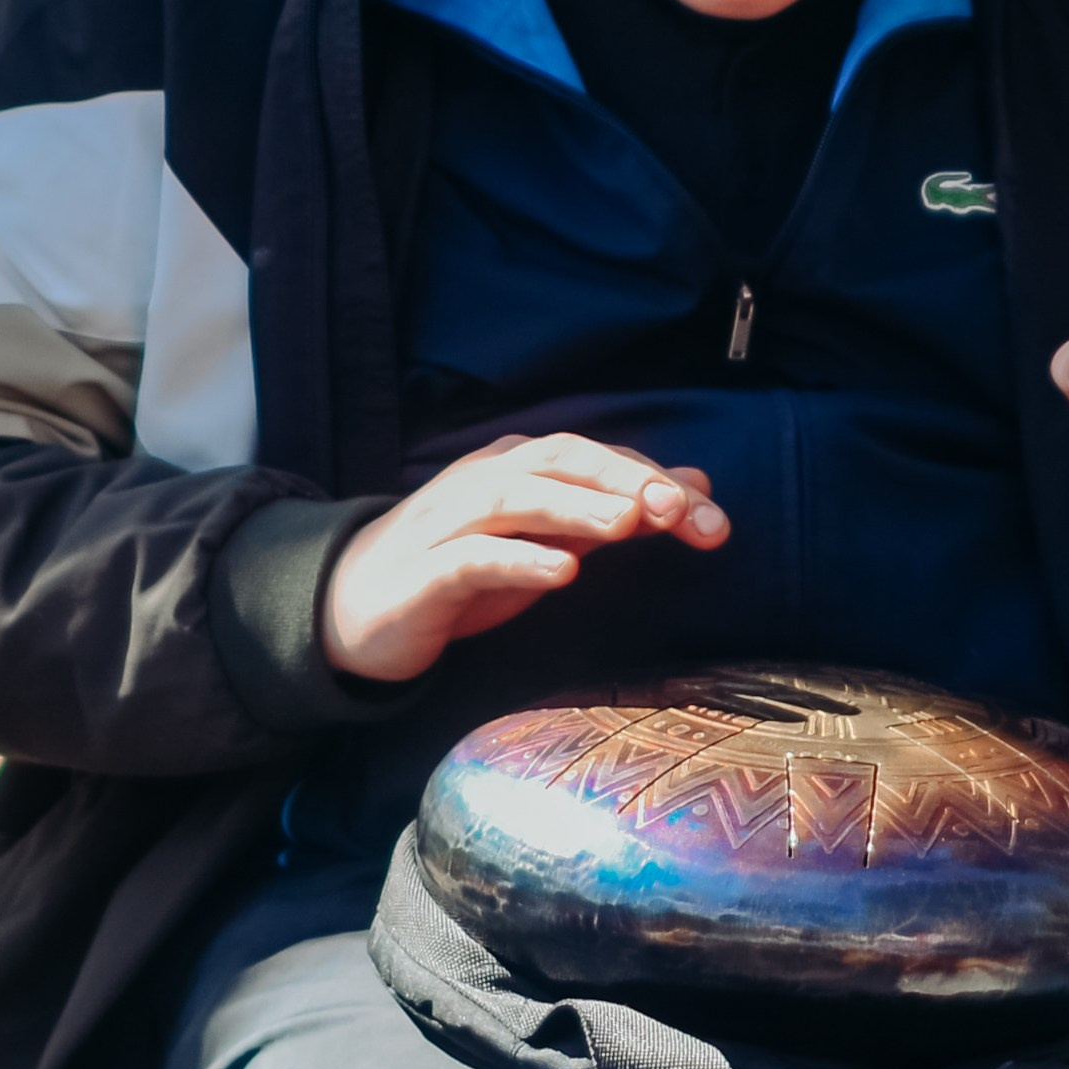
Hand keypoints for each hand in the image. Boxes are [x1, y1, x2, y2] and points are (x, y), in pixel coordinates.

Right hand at [321, 432, 728, 684]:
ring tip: (629, 523)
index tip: (713, 518)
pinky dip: (519, 560)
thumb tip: (693, 490)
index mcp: (519, 468)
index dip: (655, 480)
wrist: (355, 608)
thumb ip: (616, 512)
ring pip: (517, 498)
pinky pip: (473, 557)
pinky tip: (562, 572)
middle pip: (561, 462)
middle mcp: (486, 481)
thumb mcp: (549, 540)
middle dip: (625, 479)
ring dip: (576, 507)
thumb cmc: (462, 569)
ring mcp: (450, 522)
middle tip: (682, 510)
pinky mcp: (425, 573)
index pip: (596, 460)